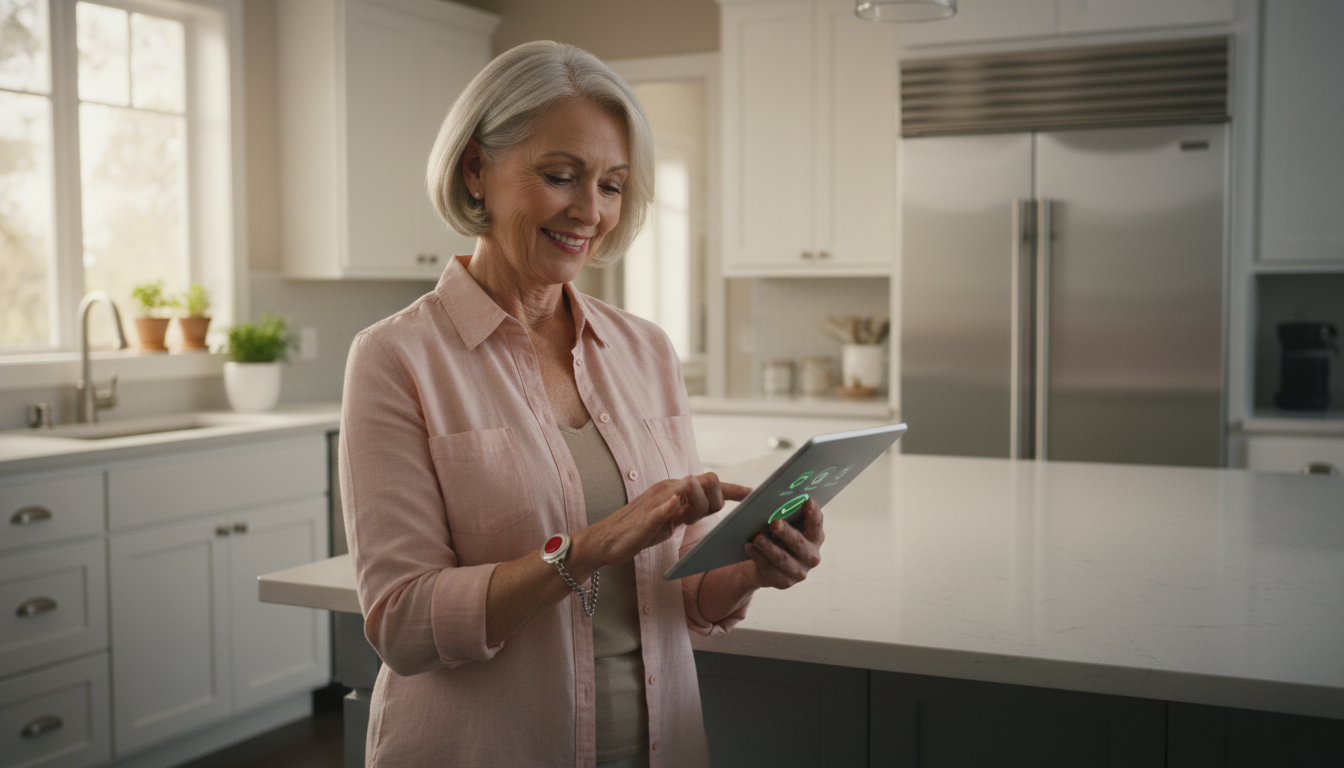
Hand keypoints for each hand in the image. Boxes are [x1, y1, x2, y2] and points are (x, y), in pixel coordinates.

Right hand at [575, 472, 751, 569]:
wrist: (605, 542)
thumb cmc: (637, 532)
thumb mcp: (669, 521)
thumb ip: (688, 511)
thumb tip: (709, 506)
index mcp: (675, 491)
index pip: (709, 484)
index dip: (733, 489)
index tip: (754, 494)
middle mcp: (668, 489)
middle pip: (706, 482)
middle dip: (717, 499)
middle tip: (702, 517)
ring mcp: (656, 502)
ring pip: (689, 490)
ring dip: (701, 505)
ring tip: (686, 518)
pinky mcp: (644, 518)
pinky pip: (661, 510)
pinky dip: (670, 507)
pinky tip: (675, 506)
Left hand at [741, 498, 823, 589]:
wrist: (770, 565)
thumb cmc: (780, 538)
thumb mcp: (788, 526)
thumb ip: (788, 514)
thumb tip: (775, 499)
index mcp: (815, 537)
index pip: (816, 524)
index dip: (813, 512)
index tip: (807, 500)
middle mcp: (811, 556)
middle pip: (798, 543)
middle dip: (786, 532)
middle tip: (774, 523)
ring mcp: (799, 571)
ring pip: (782, 558)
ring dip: (768, 547)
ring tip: (757, 537)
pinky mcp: (784, 582)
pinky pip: (769, 568)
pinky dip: (758, 556)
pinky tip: (749, 547)